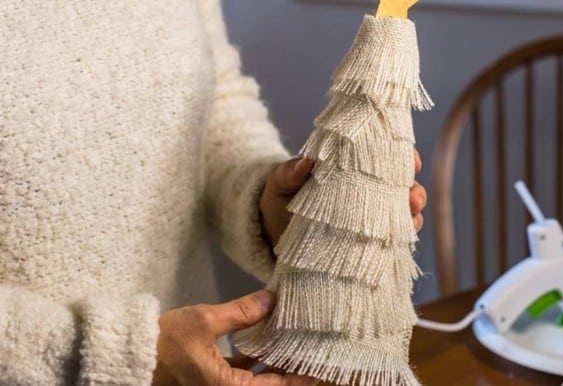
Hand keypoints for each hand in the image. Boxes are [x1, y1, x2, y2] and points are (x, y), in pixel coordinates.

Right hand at [153, 290, 315, 385]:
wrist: (126, 356)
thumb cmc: (163, 343)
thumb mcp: (205, 322)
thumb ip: (242, 312)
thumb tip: (272, 299)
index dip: (302, 377)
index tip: (321, 366)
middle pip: (269, 385)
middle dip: (290, 368)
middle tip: (312, 349)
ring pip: (255, 380)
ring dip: (273, 364)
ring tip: (293, 342)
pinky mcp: (207, 381)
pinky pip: (239, 375)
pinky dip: (253, 362)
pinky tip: (264, 343)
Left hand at [260, 151, 427, 245]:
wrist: (272, 234)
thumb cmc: (281, 198)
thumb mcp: (281, 181)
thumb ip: (290, 172)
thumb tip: (306, 163)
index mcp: (351, 167)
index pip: (385, 156)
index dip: (404, 156)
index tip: (412, 162)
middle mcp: (366, 190)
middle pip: (401, 186)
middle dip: (414, 190)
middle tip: (412, 198)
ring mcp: (368, 216)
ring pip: (402, 212)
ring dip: (412, 215)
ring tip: (411, 218)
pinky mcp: (365, 241)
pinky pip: (391, 238)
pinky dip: (400, 238)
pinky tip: (401, 240)